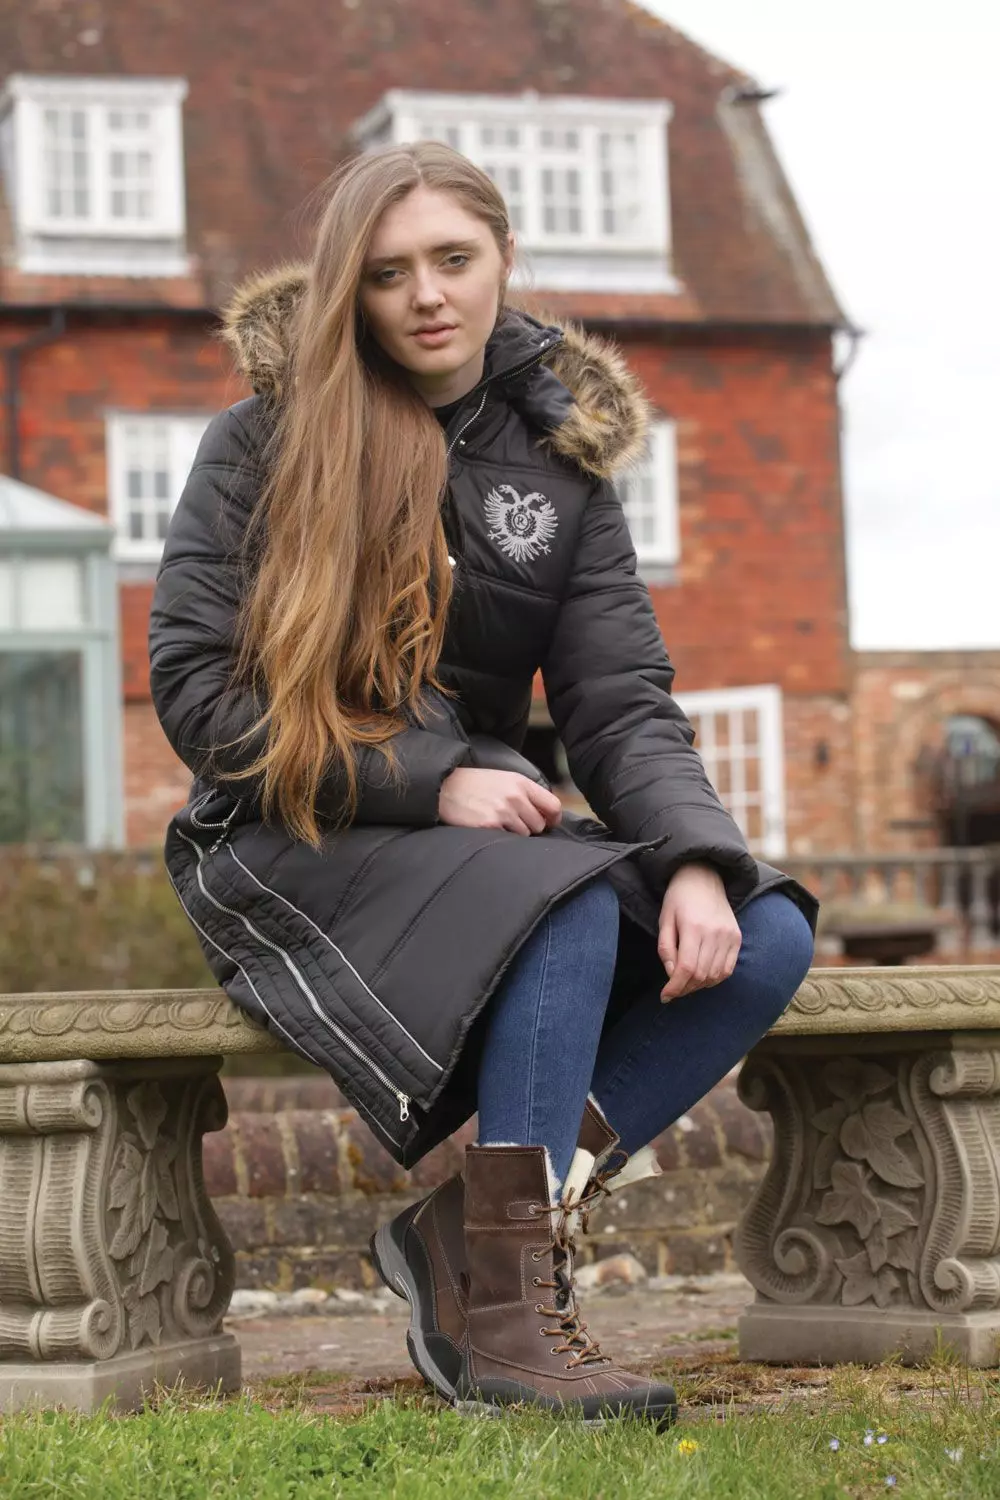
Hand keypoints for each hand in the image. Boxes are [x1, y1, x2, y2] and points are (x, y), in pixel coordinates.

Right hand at [438, 768, 562, 835]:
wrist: (445, 787)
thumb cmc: (474, 784)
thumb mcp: (503, 779)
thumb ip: (524, 792)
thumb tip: (545, 814)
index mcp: (521, 783)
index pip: (553, 805)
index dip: (553, 818)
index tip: (549, 823)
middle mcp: (515, 796)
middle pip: (539, 824)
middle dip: (530, 827)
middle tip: (514, 823)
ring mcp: (503, 812)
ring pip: (525, 834)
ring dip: (515, 834)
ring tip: (499, 823)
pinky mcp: (490, 825)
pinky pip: (508, 840)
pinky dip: (501, 837)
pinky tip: (490, 828)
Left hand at [658, 862, 741, 1001]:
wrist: (704, 878)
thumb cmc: (678, 898)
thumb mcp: (664, 920)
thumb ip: (666, 948)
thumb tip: (672, 975)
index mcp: (693, 927)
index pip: (686, 968)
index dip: (675, 987)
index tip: (665, 997)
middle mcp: (714, 933)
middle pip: (701, 975)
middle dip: (684, 989)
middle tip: (673, 991)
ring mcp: (729, 936)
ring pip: (715, 975)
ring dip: (699, 986)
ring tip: (686, 984)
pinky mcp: (737, 938)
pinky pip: (728, 969)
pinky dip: (715, 979)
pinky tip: (702, 978)